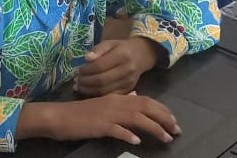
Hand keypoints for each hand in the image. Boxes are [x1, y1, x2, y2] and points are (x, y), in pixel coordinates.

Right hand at [17, 93, 180, 144]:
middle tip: (177, 129)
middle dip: (164, 118)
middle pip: (145, 107)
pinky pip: (117, 129)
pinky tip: (137, 141)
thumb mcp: (103, 103)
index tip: (173, 120)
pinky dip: (128, 135)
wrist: (59, 116)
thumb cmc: (82, 113)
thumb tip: (135, 96)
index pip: (145, 100)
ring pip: (136, 118)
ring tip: (166, 138)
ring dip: (154, 128)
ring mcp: (108, 114)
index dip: (162, 109)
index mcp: (117, 97)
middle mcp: (115, 102)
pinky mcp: (99, 125)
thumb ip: (120, 100)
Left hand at [74, 37, 160, 95]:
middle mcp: (127, 70)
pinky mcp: (128, 90)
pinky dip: (97, 95)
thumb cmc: (121, 48)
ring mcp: (129, 82)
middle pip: (102, 80)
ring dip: (89, 90)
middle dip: (85, 81)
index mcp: (122, 55)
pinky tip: (88, 91)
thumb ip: (98, 50)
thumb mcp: (109, 43)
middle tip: (76, 80)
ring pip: (105, 90)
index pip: (100, 65)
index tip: (77, 70)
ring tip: (79, 87)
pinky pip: (110, 95)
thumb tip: (86, 59)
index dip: (86, 70)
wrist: (141, 55)